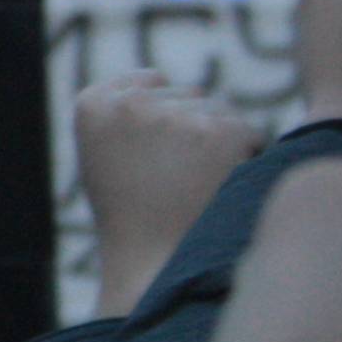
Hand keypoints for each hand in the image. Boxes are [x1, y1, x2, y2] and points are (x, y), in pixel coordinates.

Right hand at [73, 73, 264, 315]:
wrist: (157, 265)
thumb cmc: (133, 215)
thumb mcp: (107, 153)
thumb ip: (123, 111)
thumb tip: (160, 76)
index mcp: (92, 105)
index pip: (148, 81)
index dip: (158, 120)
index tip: (147, 159)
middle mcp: (130, 103)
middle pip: (186, 94)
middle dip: (190, 128)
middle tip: (173, 180)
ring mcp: (175, 116)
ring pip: (219, 111)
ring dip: (218, 142)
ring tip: (196, 186)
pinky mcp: (220, 132)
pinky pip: (249, 132)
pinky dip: (244, 158)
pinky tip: (218, 186)